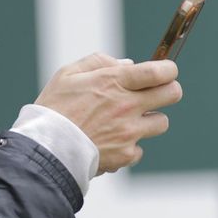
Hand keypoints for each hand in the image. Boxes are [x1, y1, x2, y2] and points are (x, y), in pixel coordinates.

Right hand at [35, 53, 182, 173]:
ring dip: (150, 120)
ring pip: (162, 122)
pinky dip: (129, 147)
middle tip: (156, 94)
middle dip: (169, 91)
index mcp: (114, 82)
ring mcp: (129, 131)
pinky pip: (140, 149)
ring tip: (127, 122)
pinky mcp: (126, 154)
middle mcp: (126, 106)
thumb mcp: (68, 74)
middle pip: (173, 94)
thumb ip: (99, 62)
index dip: (168, 69)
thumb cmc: (53, 108)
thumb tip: (128, 64)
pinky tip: (111, 143)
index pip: (159, 72)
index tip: (165, 72)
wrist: (45, 148)